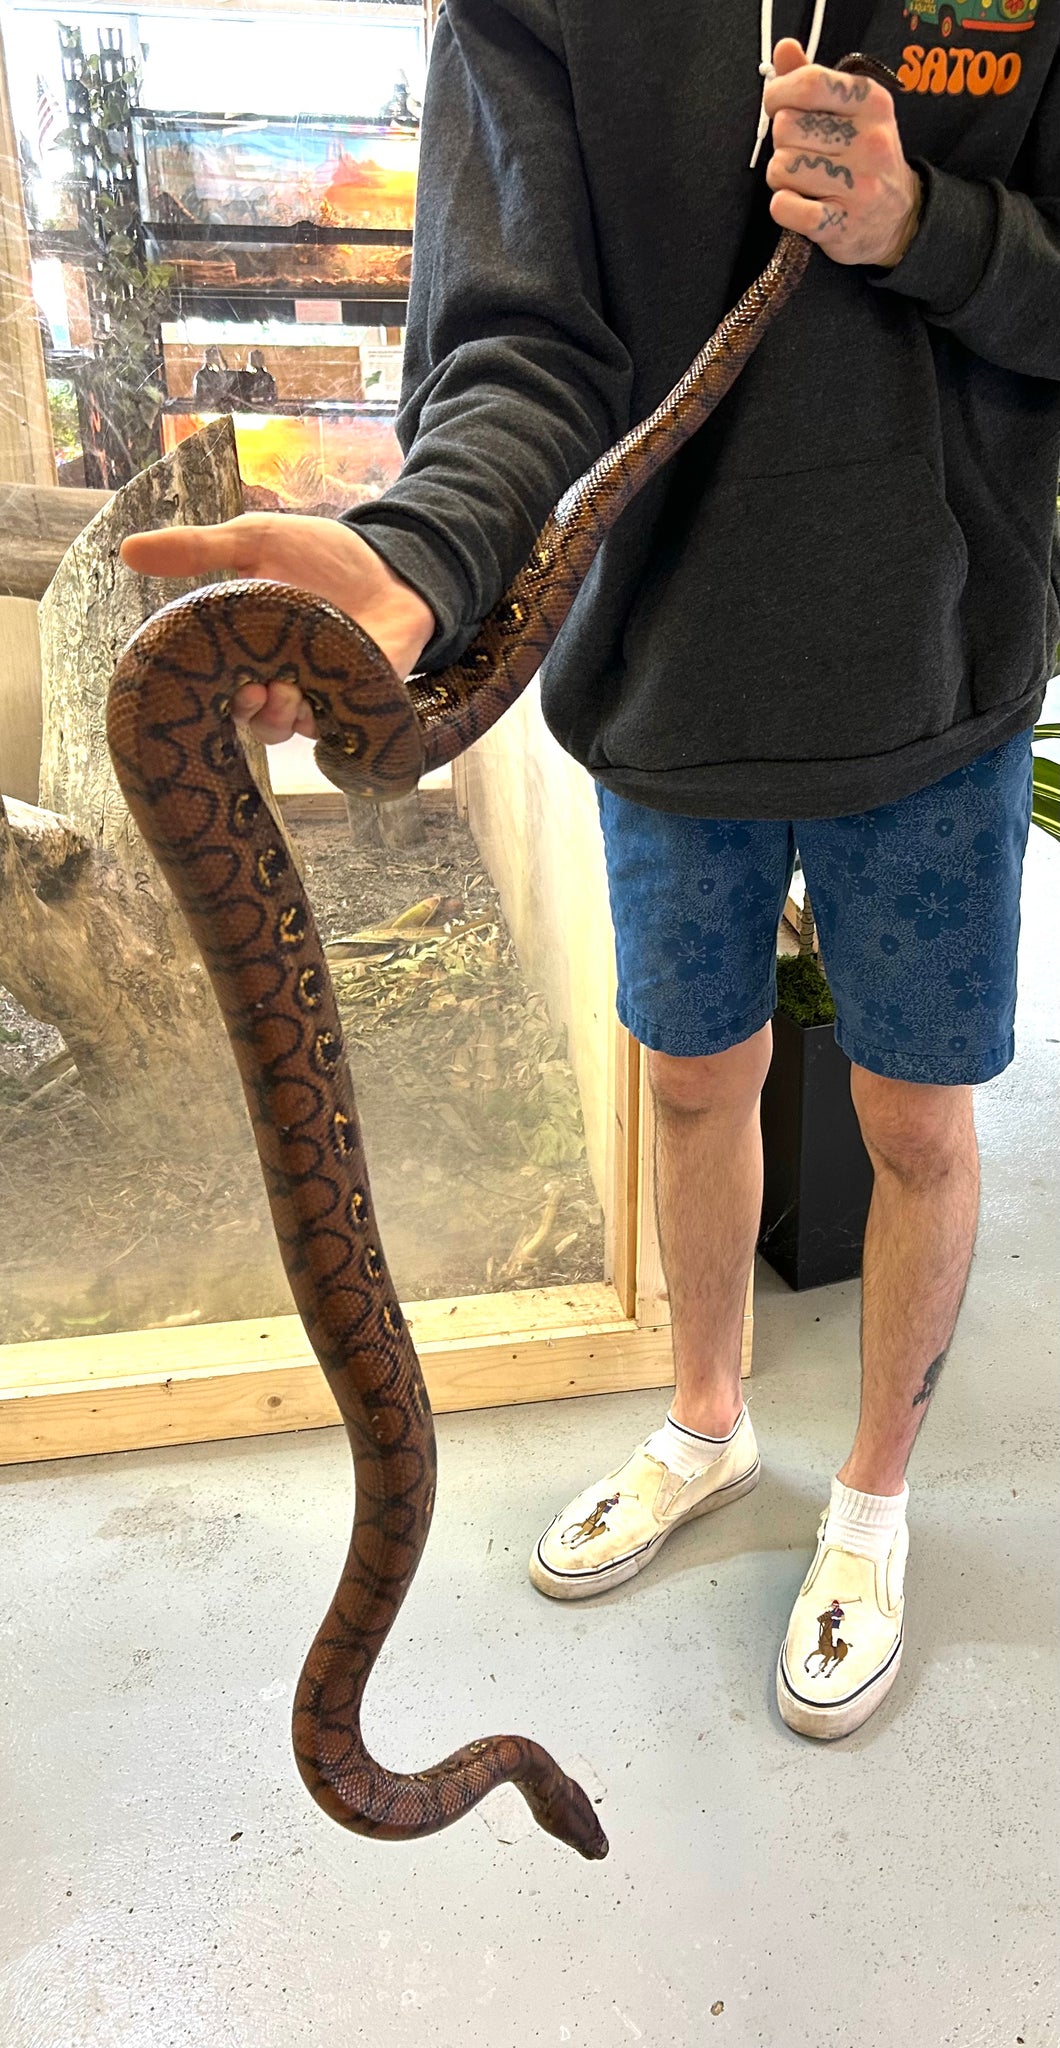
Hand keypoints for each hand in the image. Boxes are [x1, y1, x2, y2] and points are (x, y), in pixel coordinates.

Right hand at [119, 514, 435, 744]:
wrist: (394, 565)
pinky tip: (320, 696)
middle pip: (248, 718)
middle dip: (246, 710)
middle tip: (252, 691)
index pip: (215, 684)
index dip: (207, 690)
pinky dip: (321, 716)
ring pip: (285, 729)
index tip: (208, 681)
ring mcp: (315, 695)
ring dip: (279, 716)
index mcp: (247, 648)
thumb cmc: (324, 554)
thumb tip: (128, 550)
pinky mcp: (353, 704)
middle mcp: (277, 679)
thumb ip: (199, 550)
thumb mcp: (256, 542)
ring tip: (287, 691)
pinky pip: (329, 727)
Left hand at [762, 40, 921, 268]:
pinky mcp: (842, 224)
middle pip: (786, 127)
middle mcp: (869, 141)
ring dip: (780, 176)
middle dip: (782, 142)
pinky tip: (798, 204)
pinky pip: (785, 207)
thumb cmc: (864, 158)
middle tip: (800, 152)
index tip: (776, 106)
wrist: (898, 217)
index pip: (809, 84)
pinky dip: (782, 206)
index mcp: (870, 103)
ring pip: (781, 167)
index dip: (778, 93)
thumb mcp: (851, 111)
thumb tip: (784, 48)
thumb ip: (814, 80)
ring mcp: (858, 185)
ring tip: (802, 180)